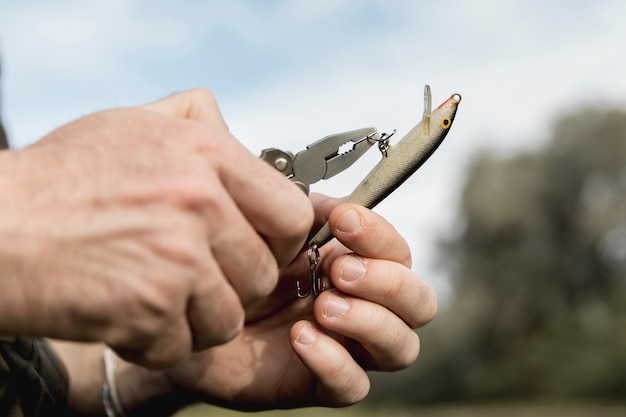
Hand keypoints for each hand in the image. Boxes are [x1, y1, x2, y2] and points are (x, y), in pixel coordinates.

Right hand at [0, 89, 312, 367]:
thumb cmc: (60, 179)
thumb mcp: (132, 123)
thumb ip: (194, 120)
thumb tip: (234, 131)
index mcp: (205, 153)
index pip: (292, 212)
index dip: (280, 240)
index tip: (257, 249)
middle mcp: (200, 201)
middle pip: (264, 273)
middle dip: (233, 286)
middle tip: (194, 281)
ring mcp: (178, 256)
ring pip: (231, 316)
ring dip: (197, 319)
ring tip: (159, 298)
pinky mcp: (151, 307)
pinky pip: (186, 345)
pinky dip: (159, 342)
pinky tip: (129, 317)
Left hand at [163, 194, 436, 409]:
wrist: (200, 305)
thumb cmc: (246, 265)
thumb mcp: (278, 229)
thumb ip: (312, 212)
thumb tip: (343, 208)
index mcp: (360, 265)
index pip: (400, 253)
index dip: (380, 236)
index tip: (343, 221)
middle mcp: (365, 306)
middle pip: (421, 303)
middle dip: (388, 283)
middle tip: (338, 271)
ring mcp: (348, 347)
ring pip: (402, 348)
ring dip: (370, 321)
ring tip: (323, 306)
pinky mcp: (320, 383)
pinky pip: (353, 386)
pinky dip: (334, 361)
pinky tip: (300, 338)